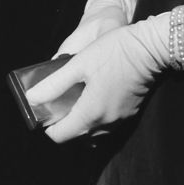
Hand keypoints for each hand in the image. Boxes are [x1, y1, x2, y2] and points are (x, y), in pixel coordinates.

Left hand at [26, 13, 170, 142]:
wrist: (151, 48)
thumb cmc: (114, 51)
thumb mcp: (79, 64)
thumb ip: (54, 84)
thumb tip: (32, 98)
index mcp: (91, 114)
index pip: (60, 136)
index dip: (48, 126)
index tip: (44, 110)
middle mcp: (106, 124)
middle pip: (76, 135)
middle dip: (63, 122)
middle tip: (58, 100)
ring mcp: (120, 120)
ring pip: (92, 132)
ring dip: (80, 121)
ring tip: (75, 98)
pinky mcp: (130, 113)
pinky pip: (106, 124)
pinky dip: (95, 117)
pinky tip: (93, 96)